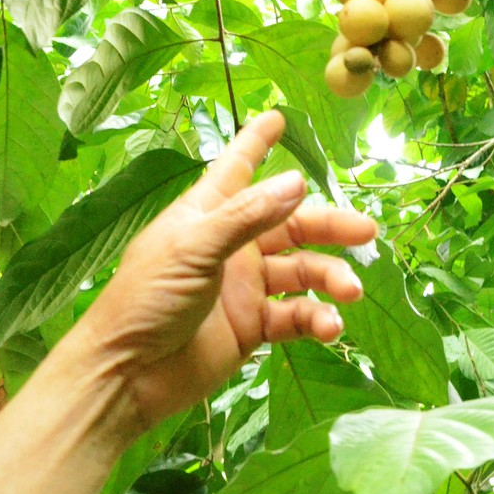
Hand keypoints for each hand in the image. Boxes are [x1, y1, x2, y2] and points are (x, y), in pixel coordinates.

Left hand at [60, 109, 378, 432]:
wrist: (126, 376)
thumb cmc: (145, 300)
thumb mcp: (193, 248)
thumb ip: (247, 216)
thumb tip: (298, 182)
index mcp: (208, 216)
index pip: (236, 169)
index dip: (256, 143)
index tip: (278, 116)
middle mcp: (231, 246)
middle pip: (290, 224)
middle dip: (329, 226)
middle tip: (366, 232)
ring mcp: (244, 287)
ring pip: (301, 271)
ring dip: (329, 278)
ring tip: (349, 291)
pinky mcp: (253, 327)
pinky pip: (296, 315)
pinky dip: (317, 317)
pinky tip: (329, 326)